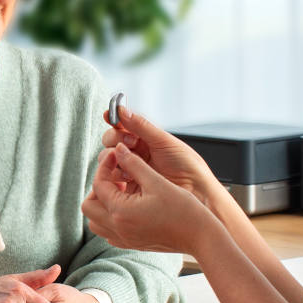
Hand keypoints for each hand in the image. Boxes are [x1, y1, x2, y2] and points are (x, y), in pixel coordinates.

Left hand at [83, 144, 213, 255]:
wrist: (200, 236)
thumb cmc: (183, 209)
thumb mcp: (156, 181)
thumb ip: (133, 163)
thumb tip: (117, 149)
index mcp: (121, 211)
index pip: (98, 184)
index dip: (105, 166)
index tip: (116, 156)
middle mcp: (118, 228)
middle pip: (88, 206)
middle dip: (98, 187)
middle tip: (117, 176)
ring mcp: (124, 239)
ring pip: (95, 221)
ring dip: (102, 203)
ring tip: (122, 190)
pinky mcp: (132, 244)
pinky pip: (109, 231)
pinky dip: (111, 217)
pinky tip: (129, 205)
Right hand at [101, 104, 220, 203]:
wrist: (195, 192)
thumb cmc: (187, 166)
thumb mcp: (164, 141)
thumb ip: (141, 126)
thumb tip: (122, 109)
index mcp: (145, 139)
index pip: (122, 125)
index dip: (114, 119)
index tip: (110, 115)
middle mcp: (136, 152)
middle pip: (111, 140)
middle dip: (116, 138)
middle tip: (131, 142)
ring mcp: (130, 169)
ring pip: (107, 157)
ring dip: (114, 155)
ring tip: (130, 161)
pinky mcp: (127, 186)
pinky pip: (110, 177)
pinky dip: (114, 172)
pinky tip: (127, 174)